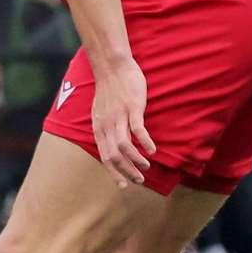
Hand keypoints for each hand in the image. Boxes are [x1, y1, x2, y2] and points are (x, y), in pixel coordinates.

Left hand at [91, 58, 155, 187]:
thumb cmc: (109, 90)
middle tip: (139, 180)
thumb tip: (112, 143)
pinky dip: (144, 142)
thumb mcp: (101, 113)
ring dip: (136, 160)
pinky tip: (152, 150)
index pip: (104, 157)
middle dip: (126, 171)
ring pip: (124, 146)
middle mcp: (106, 125)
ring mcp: (119, 117)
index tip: (123, 185)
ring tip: (147, 167)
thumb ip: (106, 128)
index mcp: (99, 128)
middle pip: (113, 156)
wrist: (112, 67)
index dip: (114, 173)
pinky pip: (137, 129)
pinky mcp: (132, 108)